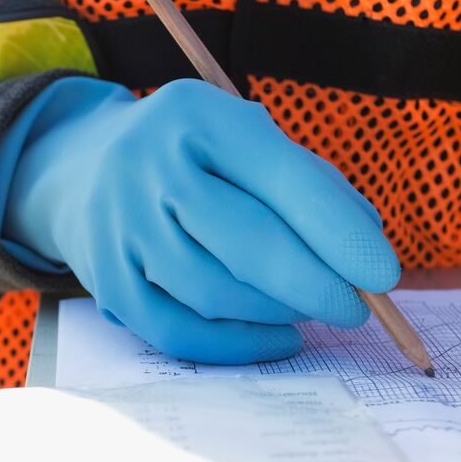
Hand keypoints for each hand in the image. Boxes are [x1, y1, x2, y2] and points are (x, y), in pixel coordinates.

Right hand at [0, 77, 399, 363]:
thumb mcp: (242, 136)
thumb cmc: (190, 155)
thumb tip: (364, 246)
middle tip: (356, 308)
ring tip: (308, 307)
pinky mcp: (105, 281)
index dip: (338, 233)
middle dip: (316, 285)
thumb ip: (306, 181)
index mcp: (196, 116)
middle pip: (247, 244)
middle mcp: (148, 167)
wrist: (77, 167)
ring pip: (215, 293)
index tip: (383, 274)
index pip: (282, 178)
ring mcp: (119, 227)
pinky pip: (178, 331)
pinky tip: (277, 336)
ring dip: (278, 311)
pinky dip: (237, 345)